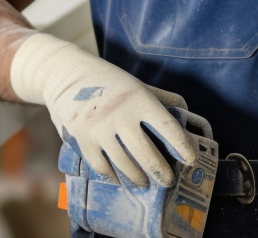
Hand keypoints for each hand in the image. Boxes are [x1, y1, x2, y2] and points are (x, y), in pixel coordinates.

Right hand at [9, 32, 195, 187]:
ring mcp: (99, 129)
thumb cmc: (109, 81)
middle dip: (162, 172)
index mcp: (138, 98)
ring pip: (125, 165)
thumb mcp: (137, 84)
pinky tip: (121, 179)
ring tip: (145, 182)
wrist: (67, 74)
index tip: (190, 160)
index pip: (168, 127)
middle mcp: (120, 114)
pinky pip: (102, 167)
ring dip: (139, 178)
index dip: (183, 147)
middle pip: (147, 154)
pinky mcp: (82, 140)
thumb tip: (187, 113)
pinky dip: (114, 177)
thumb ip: (161, 99)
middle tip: (168, 180)